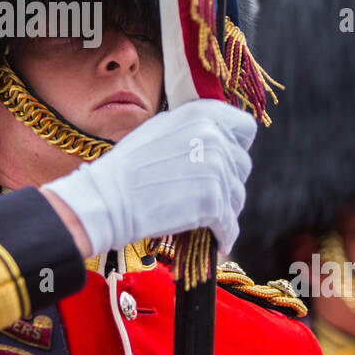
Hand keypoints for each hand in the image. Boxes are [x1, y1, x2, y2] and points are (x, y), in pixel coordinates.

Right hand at [42, 99, 255, 257]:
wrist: (109, 200)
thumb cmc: (128, 166)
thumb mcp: (161, 128)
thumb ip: (194, 129)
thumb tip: (218, 137)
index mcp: (202, 114)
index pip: (245, 127)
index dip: (238, 144)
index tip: (228, 158)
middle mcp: (214, 137)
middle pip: (242, 165)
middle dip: (228, 181)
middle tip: (208, 195)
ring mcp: (216, 170)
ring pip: (237, 196)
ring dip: (225, 209)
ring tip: (206, 218)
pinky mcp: (213, 203)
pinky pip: (230, 224)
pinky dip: (224, 234)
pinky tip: (217, 240)